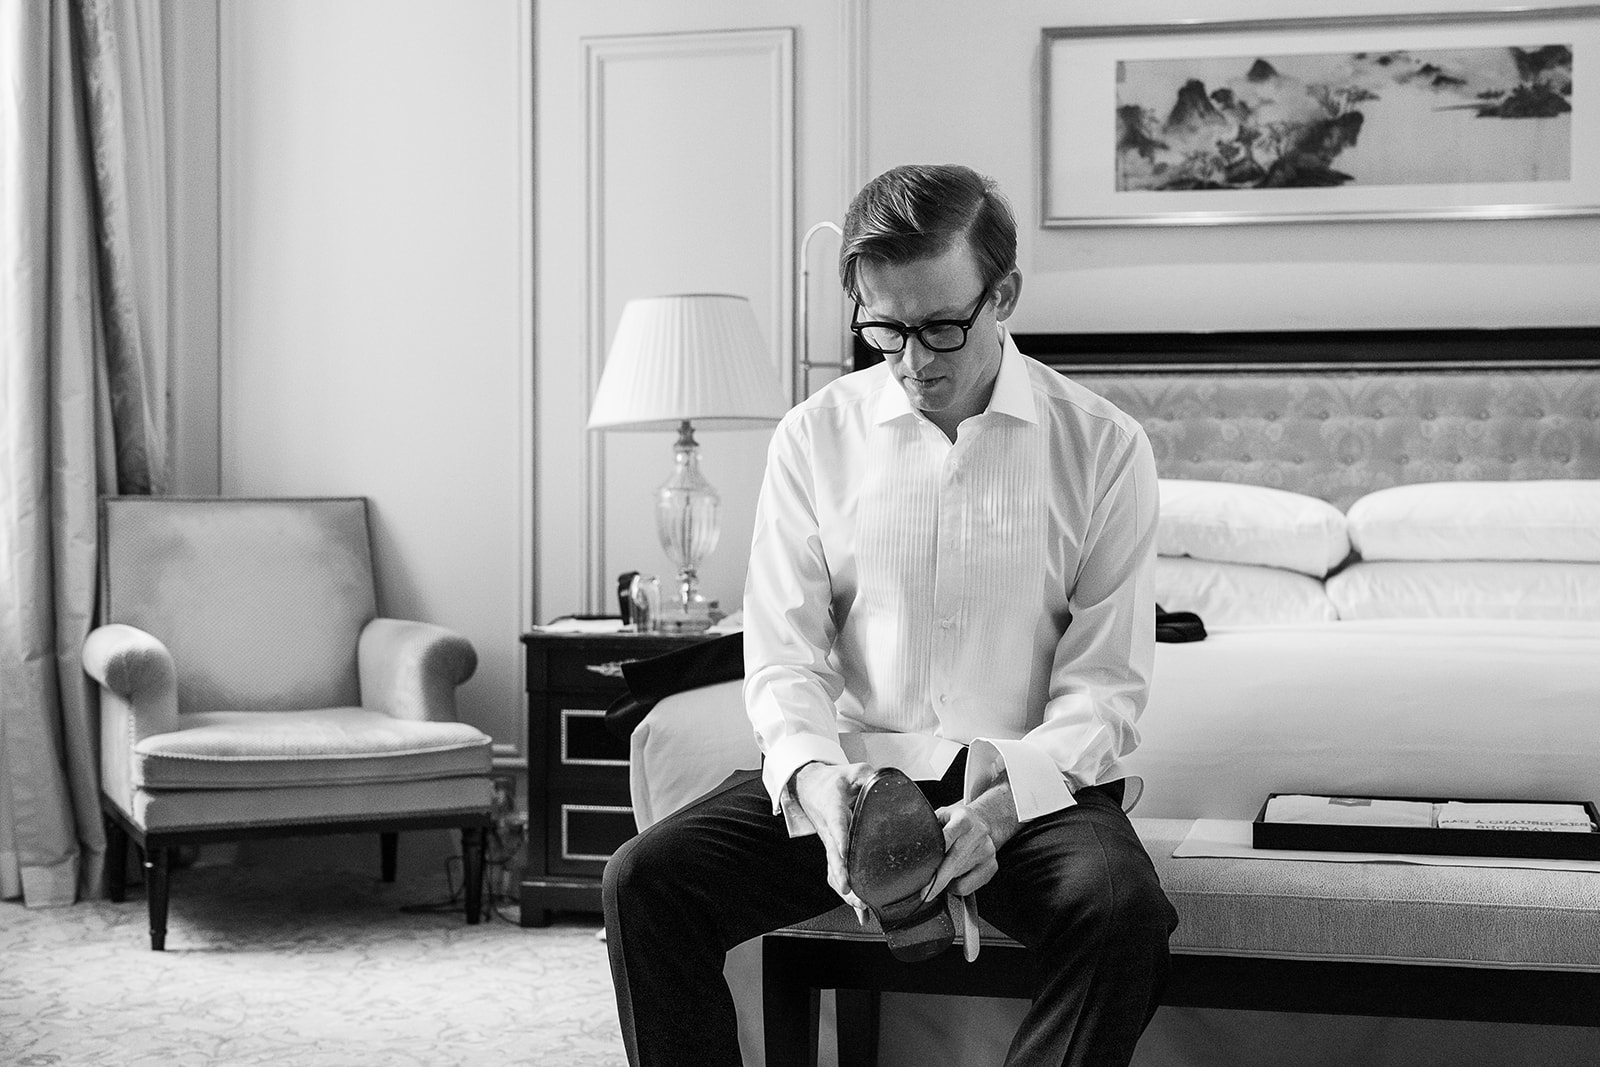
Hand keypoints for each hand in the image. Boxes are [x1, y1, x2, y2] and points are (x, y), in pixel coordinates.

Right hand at [791, 761, 877, 913]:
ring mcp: (831, 844)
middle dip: (843, 876)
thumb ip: (869, 776)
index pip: (836, 824)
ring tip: (861, 906)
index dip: (840, 839)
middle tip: (851, 892)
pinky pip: (838, 875)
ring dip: (846, 891)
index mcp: (833, 808)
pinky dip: (848, 895)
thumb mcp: (852, 771)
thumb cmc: (832, 782)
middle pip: (834, 857)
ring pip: (835, 871)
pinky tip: (861, 911)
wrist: (810, 788)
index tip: (843, 853)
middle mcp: (829, 831)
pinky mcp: (835, 852)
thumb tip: (886, 783)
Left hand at [923, 780, 1019, 901]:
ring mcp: (987, 850)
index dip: (938, 850)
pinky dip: (956, 887)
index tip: (926, 865)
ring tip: (938, 874)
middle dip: (939, 879)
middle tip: (925, 893)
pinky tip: (952, 879)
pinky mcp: (992, 865)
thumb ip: (930, 827)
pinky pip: (969, 886)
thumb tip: (909, 843)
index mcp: (964, 819)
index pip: (948, 836)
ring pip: (960, 875)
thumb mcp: (943, 816)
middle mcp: (978, 833)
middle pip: (955, 860)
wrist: (984, 822)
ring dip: (945, 881)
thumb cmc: (956, 821)